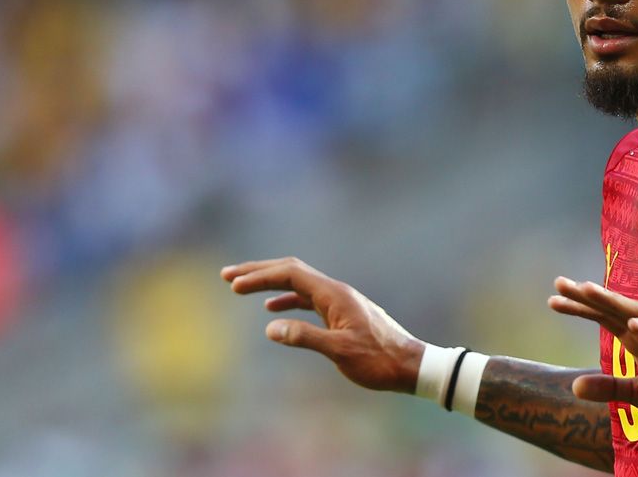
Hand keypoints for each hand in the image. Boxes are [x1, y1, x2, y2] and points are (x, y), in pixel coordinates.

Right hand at [221, 257, 422, 391]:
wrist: (410, 365)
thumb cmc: (378, 360)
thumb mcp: (339, 351)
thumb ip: (305, 338)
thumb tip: (269, 327)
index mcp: (334, 295)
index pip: (291, 274)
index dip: (260, 276)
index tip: (233, 285)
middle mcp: (336, 292)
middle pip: (292, 271)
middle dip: (259, 271)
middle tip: (227, 276)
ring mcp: (340, 301)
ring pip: (299, 284)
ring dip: (270, 284)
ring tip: (241, 288)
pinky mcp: (342, 314)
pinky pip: (308, 299)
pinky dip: (287, 299)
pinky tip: (273, 310)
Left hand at [548, 277, 637, 426]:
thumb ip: (609, 388)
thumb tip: (574, 385)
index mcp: (637, 341)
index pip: (603, 319)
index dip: (579, 309)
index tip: (552, 300)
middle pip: (614, 309)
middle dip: (587, 296)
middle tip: (559, 282)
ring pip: (637, 312)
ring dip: (612, 301)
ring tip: (587, 290)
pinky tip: (631, 325)